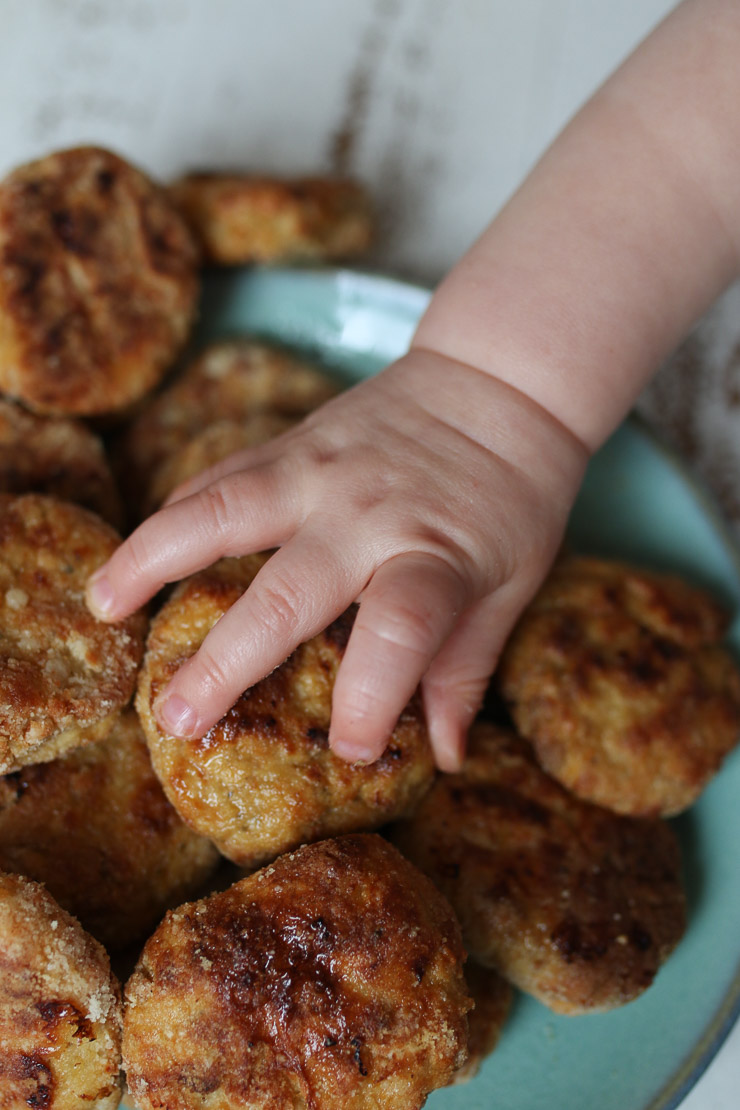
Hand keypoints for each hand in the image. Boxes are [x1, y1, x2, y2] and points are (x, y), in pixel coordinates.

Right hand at [86, 349, 586, 769]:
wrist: (498, 382)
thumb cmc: (512, 497)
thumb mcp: (510, 586)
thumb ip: (466, 670)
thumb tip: (444, 759)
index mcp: (434, 557)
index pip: (398, 635)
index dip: (370, 702)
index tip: (351, 752)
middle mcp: (367, 515)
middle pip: (287, 593)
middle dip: (226, 663)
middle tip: (177, 722)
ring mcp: (320, 472)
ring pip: (221, 511)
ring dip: (154, 558)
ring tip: (102, 606)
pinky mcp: (292, 442)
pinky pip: (220, 475)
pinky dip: (173, 513)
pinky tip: (137, 553)